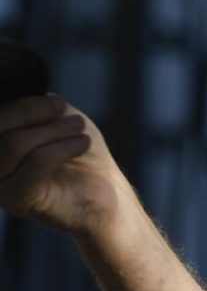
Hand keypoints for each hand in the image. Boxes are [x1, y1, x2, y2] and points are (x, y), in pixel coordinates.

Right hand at [0, 95, 124, 234]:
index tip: (57, 102)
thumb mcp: (56, 120)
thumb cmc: (80, 156)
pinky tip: (82, 144)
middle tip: (72, 117)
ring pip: (14, 142)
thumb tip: (27, 91)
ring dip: (53, 132)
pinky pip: (35, 162)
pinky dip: (61, 149)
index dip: (23, 105)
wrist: (109, 197)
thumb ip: (35, 105)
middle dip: (34, 114)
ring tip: (79, 129)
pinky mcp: (16, 200)